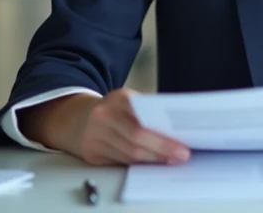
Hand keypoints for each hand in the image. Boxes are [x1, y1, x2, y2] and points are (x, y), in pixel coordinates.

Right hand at [23, 89, 190, 165]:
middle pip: (136, 140)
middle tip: (181, 156)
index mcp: (119, 98)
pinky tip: (152, 163)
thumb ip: (148, 110)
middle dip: (162, 151)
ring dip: (153, 160)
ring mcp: (95, 135)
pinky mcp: (92, 153)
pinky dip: (139, 164)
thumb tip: (176, 127)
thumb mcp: (129, 101)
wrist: (79, 118)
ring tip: (171, 161)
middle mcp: (104, 116)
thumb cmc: (114, 110)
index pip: (143, 121)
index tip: (182, 145)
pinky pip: (120, 162)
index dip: (163, 138)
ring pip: (129, 154)